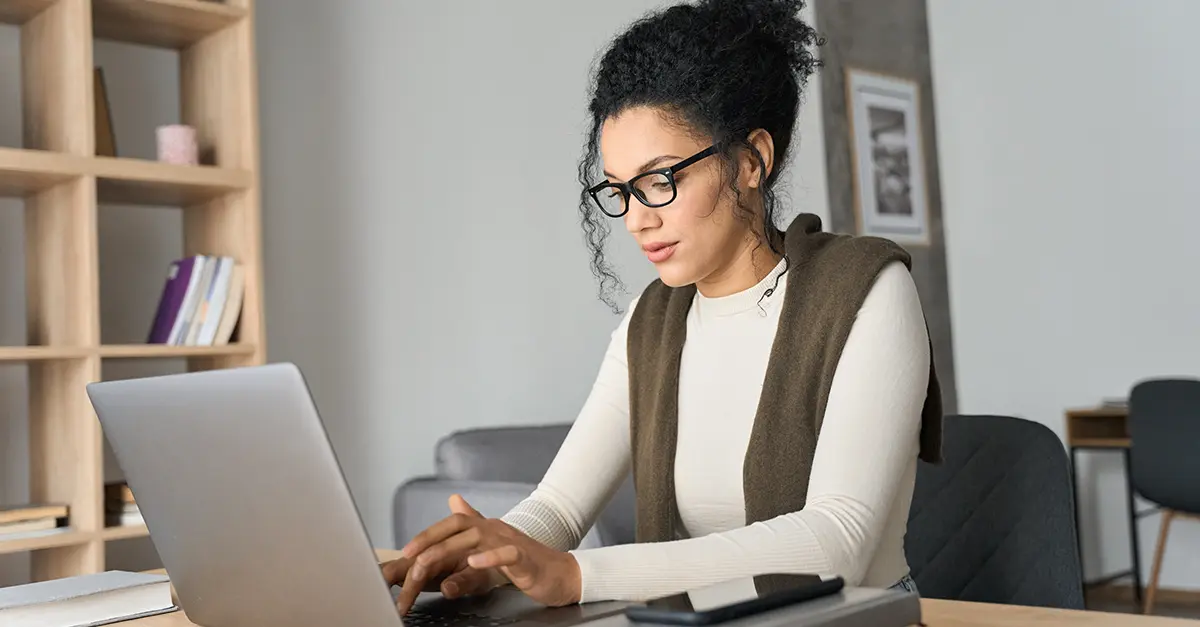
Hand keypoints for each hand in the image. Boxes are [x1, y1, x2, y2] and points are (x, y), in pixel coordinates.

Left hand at [387, 494, 581, 614]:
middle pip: (459, 528)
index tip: (406, 550)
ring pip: (477, 539)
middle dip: (430, 542)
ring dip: (449, 550)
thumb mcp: (493, 543)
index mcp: (487, 528)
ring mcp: (512, 542)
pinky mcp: (526, 559)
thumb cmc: (526, 562)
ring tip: (427, 562)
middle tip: (409, 558)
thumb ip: (473, 522)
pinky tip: (473, 563)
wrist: (562, 574)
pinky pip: (508, 554)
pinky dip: (490, 557)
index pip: (453, 523)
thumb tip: (453, 499)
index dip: (428, 534)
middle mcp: (497, 529)